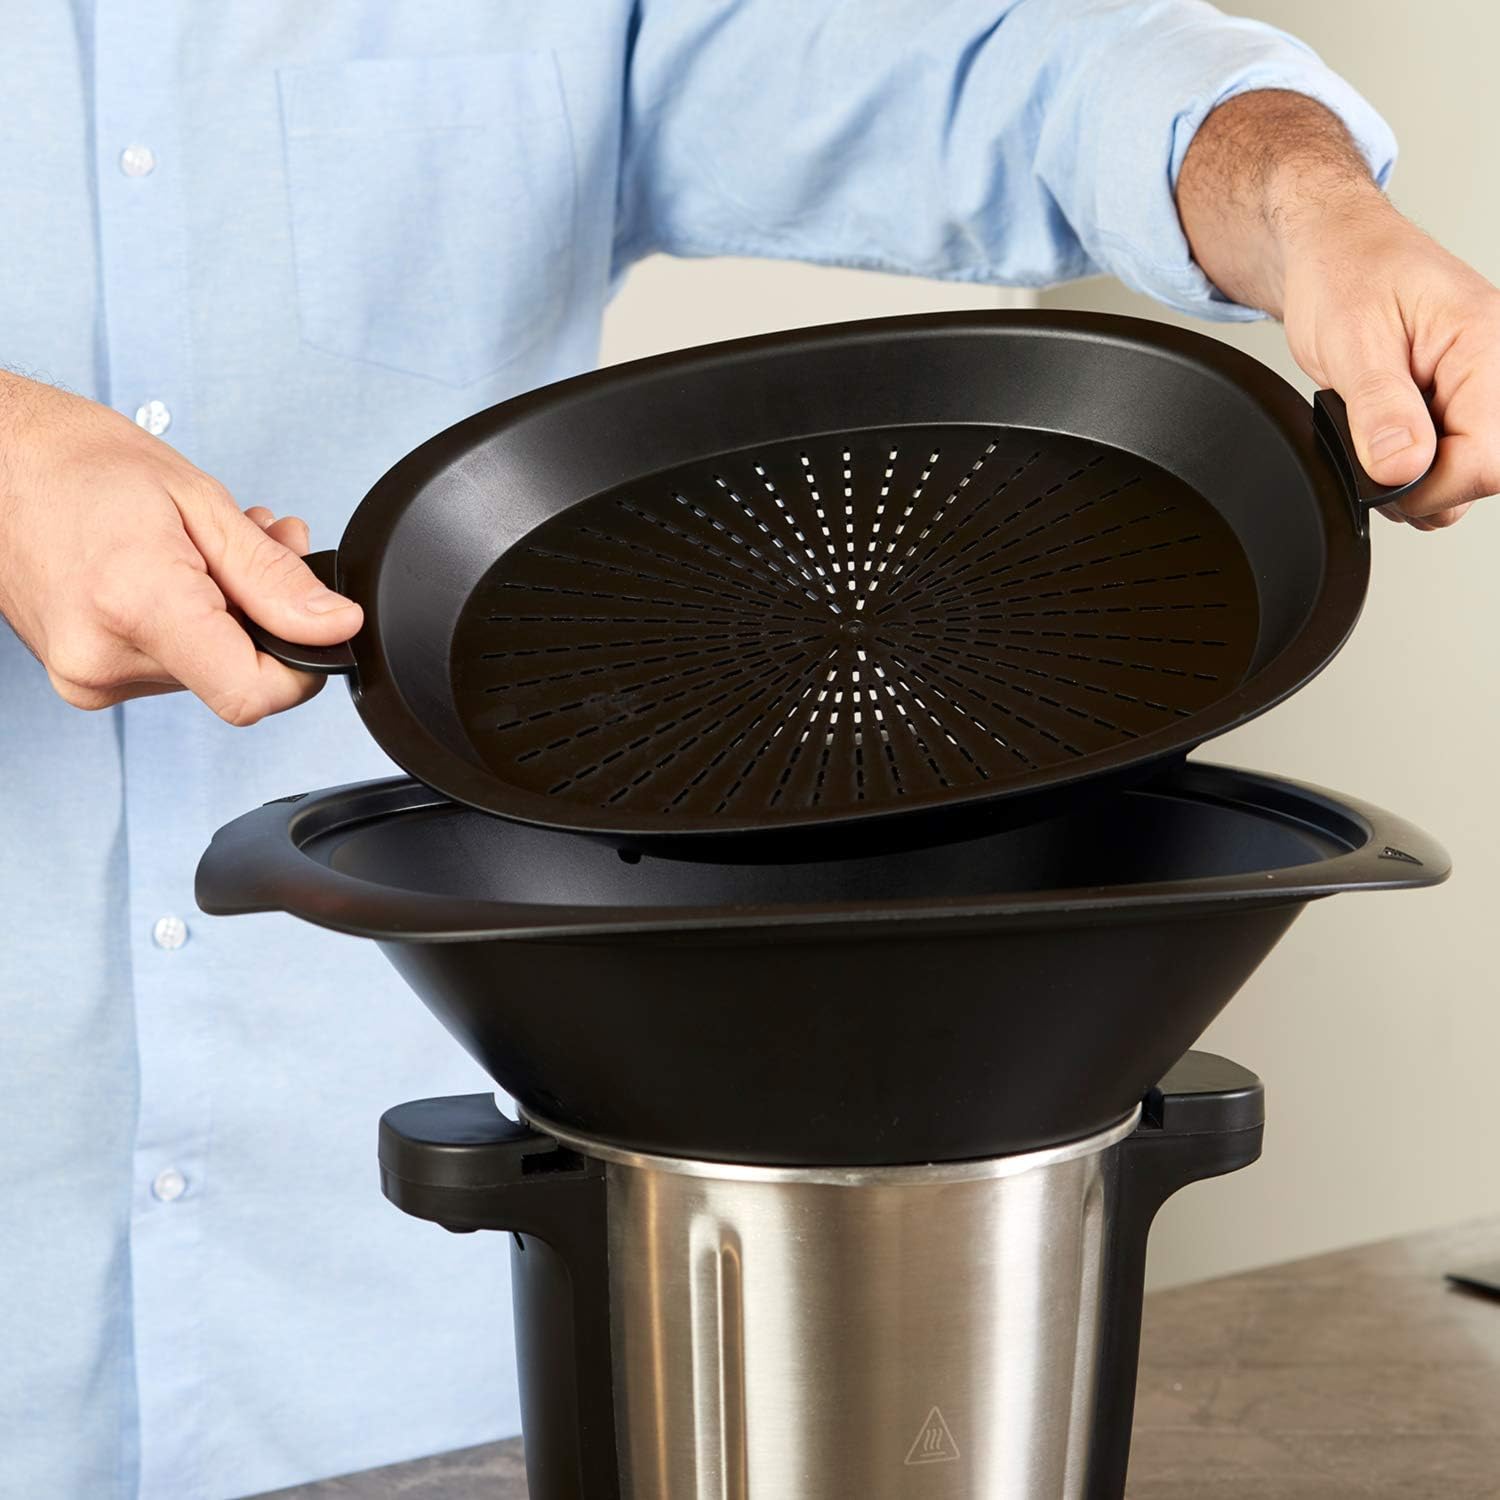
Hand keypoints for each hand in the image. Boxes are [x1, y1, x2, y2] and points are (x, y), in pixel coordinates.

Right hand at [0, 372, 361, 722]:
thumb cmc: (80, 465)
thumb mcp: (201, 503)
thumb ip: (275, 578)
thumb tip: (336, 627)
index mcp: (137, 609)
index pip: (252, 695)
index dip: (301, 666)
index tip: (312, 623)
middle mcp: (105, 661)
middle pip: (235, 677)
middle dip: (265, 617)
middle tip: (261, 545)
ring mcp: (89, 677)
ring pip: (207, 669)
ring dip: (231, 613)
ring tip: (210, 547)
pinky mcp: (84, 679)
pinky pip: (171, 665)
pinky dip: (194, 623)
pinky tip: (184, 573)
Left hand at [1177, 89, 1499, 528]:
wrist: (1331, 251)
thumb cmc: (1344, 272)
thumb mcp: (1351, 340)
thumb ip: (1380, 408)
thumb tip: (1401, 469)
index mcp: (1484, 344)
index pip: (1488, 457)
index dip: (1432, 487)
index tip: (1381, 480)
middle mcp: (1493, 366)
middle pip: (1482, 471)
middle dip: (1422, 486)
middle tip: (1368, 459)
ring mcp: (1477, 386)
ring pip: (1465, 472)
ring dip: (1413, 478)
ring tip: (1371, 438)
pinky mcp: (1456, 400)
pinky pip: (1447, 457)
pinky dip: (1409, 464)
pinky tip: (1384, 435)